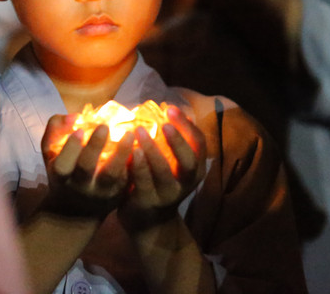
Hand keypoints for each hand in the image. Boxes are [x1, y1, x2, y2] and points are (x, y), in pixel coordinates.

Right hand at [40, 114, 134, 219]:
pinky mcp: (120, 194)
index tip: (79, 130)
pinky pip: (129, 178)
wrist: (76, 210)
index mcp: (61, 176)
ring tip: (130, 133)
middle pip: (87, 168)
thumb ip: (56, 130)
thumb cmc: (64, 173)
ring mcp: (102, 193)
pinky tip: (140, 146)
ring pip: (113, 174)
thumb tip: (75, 116)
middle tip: (105, 126)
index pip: (63, 164)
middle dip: (95, 146)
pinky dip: (135, 162)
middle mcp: (81, 186)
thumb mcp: (51, 153)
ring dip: (121, 153)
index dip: (70, 147)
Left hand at [119, 106, 206, 230]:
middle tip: (164, 122)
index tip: (171, 108)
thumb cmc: (159, 181)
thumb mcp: (172, 163)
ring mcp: (168, 195)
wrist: (148, 220)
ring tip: (140, 131)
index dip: (187, 126)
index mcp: (196, 168)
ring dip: (153, 150)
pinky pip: (144, 182)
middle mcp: (187, 183)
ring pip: (164, 172)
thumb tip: (167, 108)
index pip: (199, 144)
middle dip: (177, 140)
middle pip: (189, 160)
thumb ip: (172, 142)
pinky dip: (138, 166)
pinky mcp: (149, 202)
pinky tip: (130, 151)